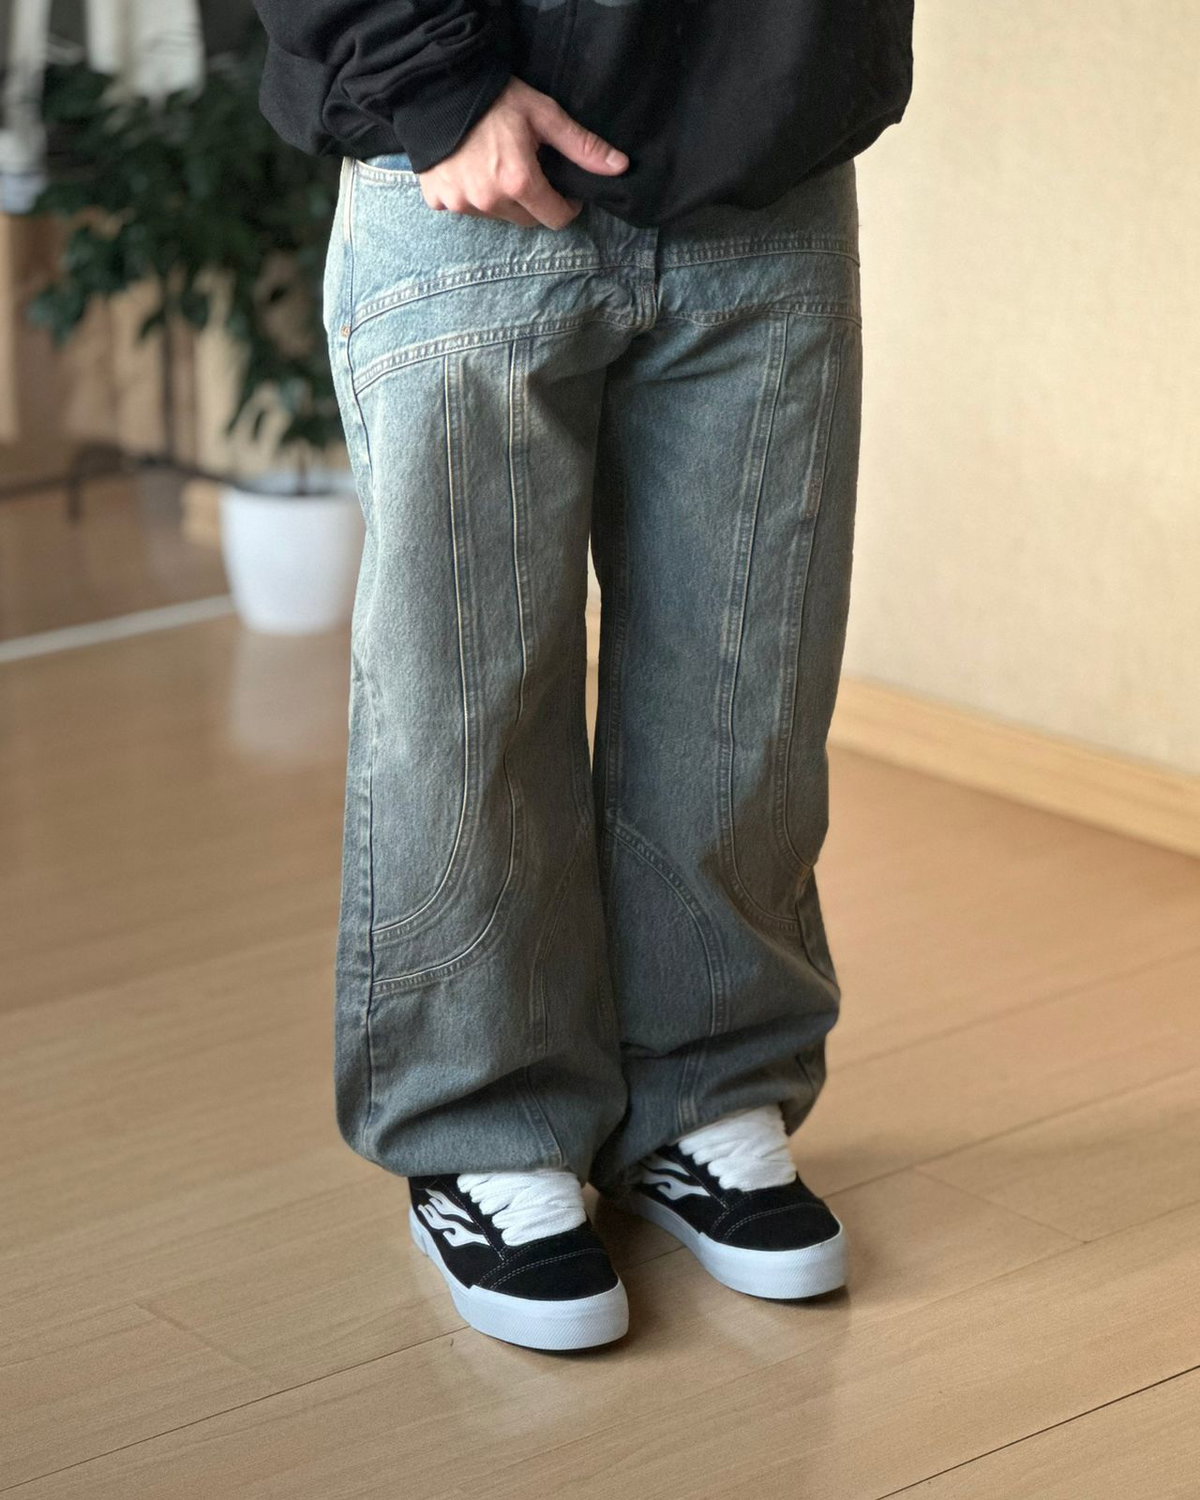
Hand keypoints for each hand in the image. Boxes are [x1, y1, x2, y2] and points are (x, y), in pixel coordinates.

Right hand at [418, 77, 628, 229]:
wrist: (436, 84)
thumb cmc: (494, 97)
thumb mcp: (543, 114)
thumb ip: (581, 146)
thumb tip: (620, 167)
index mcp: (519, 182)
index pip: (556, 219)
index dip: (566, 205)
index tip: (564, 188)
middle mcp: (490, 200)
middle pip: (527, 220)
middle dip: (534, 201)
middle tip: (529, 168)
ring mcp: (461, 203)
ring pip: (497, 216)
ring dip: (503, 199)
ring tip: (497, 164)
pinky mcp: (439, 199)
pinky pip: (464, 209)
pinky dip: (471, 195)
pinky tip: (469, 168)